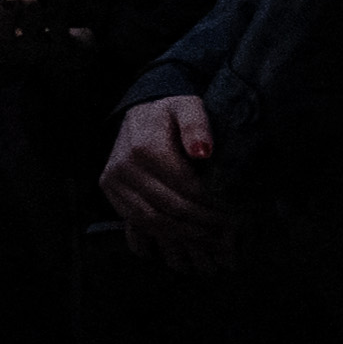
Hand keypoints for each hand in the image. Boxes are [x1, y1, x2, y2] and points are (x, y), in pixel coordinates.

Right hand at [102, 90, 217, 238]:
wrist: (138, 113)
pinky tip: (184, 234)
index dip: (211, 203)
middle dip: (201, 222)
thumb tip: (202, 152)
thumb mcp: (187, 106)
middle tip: (226, 230)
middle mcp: (124, 166)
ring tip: (208, 237)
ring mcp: (113, 180)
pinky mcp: (109, 190)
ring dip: (182, 233)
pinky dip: (161, 232)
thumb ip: (196, 125)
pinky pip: (136, 220)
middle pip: (169, 206)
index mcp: (145, 146)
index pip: (185, 186)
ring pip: (151, 220)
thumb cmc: (169, 113)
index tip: (233, 212)